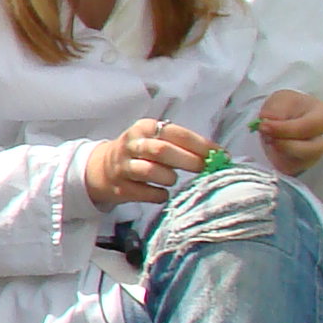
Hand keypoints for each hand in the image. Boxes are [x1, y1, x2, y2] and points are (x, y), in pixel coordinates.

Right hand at [83, 115, 215, 207]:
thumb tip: (218, 155)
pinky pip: (146, 193)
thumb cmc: (141, 154)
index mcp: (145, 128)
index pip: (176, 133)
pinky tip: (162, 193)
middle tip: (204, 168)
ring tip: (172, 179)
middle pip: (162, 150)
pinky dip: (159, 195)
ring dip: (169, 178)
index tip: (220, 154)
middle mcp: (132, 144)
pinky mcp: (121, 187)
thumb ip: (182, 145)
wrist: (102, 170)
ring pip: (151, 171)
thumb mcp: (155, 140)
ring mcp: (124, 166)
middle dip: (188, 160)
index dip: (200, 144)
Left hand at [254, 90, 322, 175]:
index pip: (308, 127)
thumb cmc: (289, 107)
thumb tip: (268, 120)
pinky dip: (277, 160)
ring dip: (280, 153)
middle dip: (284, 145)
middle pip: (310, 150)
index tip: (263, 125)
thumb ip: (276, 109)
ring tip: (269, 139)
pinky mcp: (302, 165)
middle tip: (266, 135)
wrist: (288, 117)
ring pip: (300, 163)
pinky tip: (271, 147)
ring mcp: (317, 155)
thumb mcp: (281, 99)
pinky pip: (290, 168)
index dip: (284, 129)